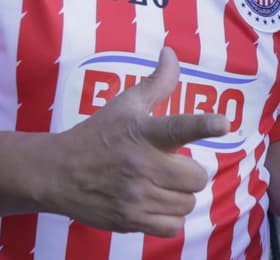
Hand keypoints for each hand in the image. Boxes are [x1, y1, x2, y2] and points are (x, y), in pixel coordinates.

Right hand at [46, 48, 227, 235]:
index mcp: (143, 132)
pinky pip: (172, 227)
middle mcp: (141, 165)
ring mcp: (135, 196)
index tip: (223, 124)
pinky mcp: (129, 221)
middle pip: (197, 177)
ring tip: (160, 184)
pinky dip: (170, 218)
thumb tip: (170, 52)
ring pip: (187, 203)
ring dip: (180, 195)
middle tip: (171, 166)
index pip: (178, 127)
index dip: (204, 125)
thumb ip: (157, 82)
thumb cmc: (97, 134)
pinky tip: (156, 204)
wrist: (56, 173)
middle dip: (190, 172)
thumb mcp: (125, 104)